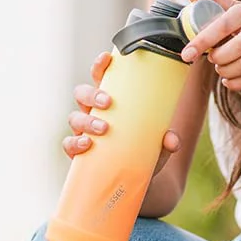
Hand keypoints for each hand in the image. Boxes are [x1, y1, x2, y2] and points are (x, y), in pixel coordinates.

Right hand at [65, 51, 180, 174]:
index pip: (102, 78)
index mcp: (112, 103)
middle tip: (108, 102)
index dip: (100, 66)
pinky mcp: (78, 152)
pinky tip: (86, 145)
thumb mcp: (160, 147)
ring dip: (86, 120)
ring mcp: (84, 132)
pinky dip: (75, 143)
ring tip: (103, 128)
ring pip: (74, 117)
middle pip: (82, 94)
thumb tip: (171, 139)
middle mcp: (94, 113)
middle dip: (92, 94)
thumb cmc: (144, 153)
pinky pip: (68, 144)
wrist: (135, 182)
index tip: (106, 58)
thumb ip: (167, 142)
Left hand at [182, 0, 240, 90]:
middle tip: (213, 58)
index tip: (187, 54)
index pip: (221, 26)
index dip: (202, 41)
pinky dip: (235, 82)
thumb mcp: (240, 9)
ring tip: (221, 67)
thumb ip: (215, 0)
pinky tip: (229, 79)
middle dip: (218, 59)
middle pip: (235, 49)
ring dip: (225, 71)